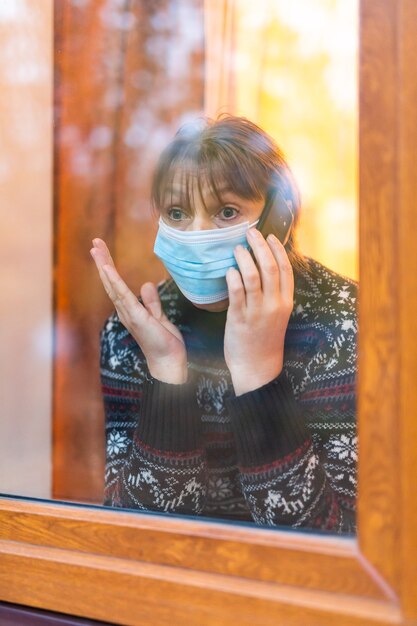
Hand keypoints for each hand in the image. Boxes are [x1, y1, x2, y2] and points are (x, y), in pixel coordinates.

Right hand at [90, 238, 186, 383]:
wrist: (168, 362)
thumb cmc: (164, 343)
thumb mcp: (159, 317)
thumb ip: (152, 302)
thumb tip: (146, 284)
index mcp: (130, 310)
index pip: (117, 284)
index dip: (109, 267)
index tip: (103, 250)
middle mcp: (125, 311)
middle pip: (110, 282)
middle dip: (103, 261)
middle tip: (95, 243)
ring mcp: (128, 314)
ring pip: (113, 285)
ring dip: (104, 266)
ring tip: (96, 249)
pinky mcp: (136, 317)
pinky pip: (123, 296)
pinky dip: (114, 281)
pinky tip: (107, 268)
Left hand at [224, 228, 293, 395]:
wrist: (258, 367)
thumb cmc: (265, 339)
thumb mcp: (276, 315)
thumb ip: (273, 294)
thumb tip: (263, 269)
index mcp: (286, 302)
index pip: (285, 270)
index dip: (277, 250)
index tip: (269, 236)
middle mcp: (274, 304)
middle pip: (270, 267)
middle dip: (260, 246)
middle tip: (250, 233)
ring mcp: (257, 312)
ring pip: (253, 277)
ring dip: (245, 258)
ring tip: (237, 248)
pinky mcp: (240, 319)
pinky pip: (237, 293)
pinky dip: (233, 278)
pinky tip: (229, 270)